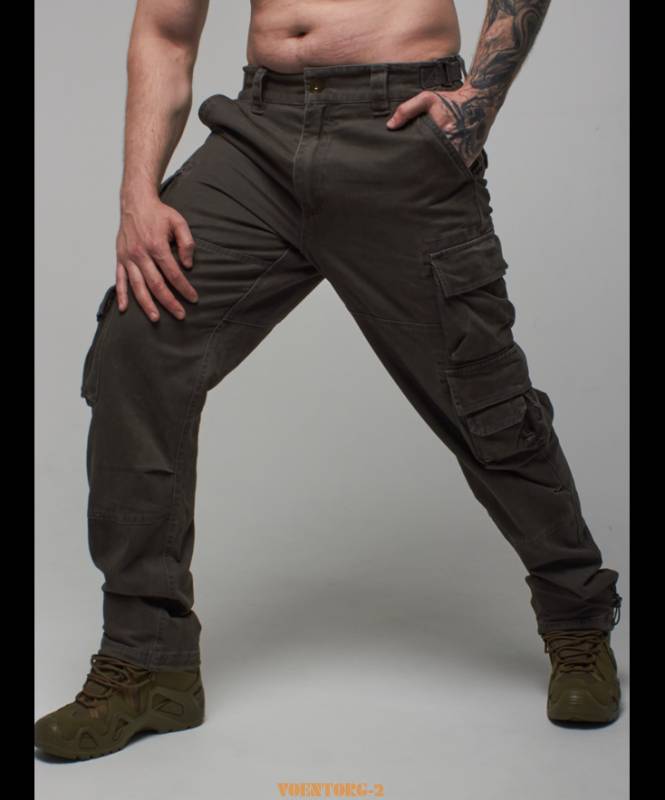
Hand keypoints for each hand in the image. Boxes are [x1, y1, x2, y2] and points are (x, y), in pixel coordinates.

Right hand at [115, 191, 198, 321]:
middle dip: (169, 302)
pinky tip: (124, 309)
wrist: (136, 202)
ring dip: (147, 304)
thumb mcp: (179, 222)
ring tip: (156, 318)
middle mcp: (140, 254)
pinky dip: (122, 295)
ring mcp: (128, 257)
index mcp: (156, 245)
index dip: (184, 288)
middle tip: (180, 315)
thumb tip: (187, 265)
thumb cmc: (159, 213)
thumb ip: (187, 243)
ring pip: (138, 286)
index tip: (193, 298)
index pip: (173, 274)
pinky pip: (120, 279)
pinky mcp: (120, 258)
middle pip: (156, 284)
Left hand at [386, 85, 490, 170]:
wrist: (481, 103)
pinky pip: (453, 173)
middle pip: (431, 170)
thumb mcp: (428, 99)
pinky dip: (445, 174)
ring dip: (433, 176)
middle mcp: (453, 150)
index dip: (411, 165)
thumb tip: (390, 126)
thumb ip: (407, 110)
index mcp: (441, 136)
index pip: (421, 158)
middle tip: (408, 180)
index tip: (402, 169)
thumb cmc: (452, 101)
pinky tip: (436, 175)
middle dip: (420, 174)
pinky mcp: (468, 162)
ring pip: (443, 174)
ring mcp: (461, 158)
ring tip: (420, 182)